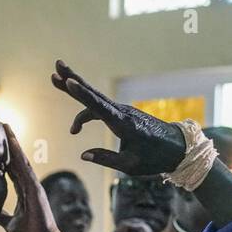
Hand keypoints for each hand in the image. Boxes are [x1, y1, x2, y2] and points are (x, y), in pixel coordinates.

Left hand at [0, 123, 71, 231]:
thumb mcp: (9, 223)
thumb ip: (1, 215)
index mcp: (23, 189)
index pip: (11, 168)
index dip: (3, 155)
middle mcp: (29, 184)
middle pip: (16, 159)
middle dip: (9, 142)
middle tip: (0, 125)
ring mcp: (33, 184)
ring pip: (21, 159)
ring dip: (13, 143)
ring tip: (5, 126)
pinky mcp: (35, 188)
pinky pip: (24, 168)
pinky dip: (18, 155)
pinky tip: (12, 143)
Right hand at [51, 60, 186, 175]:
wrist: (176, 148)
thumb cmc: (155, 158)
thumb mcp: (130, 165)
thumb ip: (106, 159)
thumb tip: (83, 155)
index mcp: (123, 124)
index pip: (98, 107)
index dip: (81, 94)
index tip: (69, 81)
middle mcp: (120, 112)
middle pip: (92, 93)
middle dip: (73, 79)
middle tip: (56, 65)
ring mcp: (121, 111)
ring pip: (93, 99)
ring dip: (75, 90)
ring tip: (55, 79)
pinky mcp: (121, 115)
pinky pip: (99, 110)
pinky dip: (85, 114)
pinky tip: (75, 129)